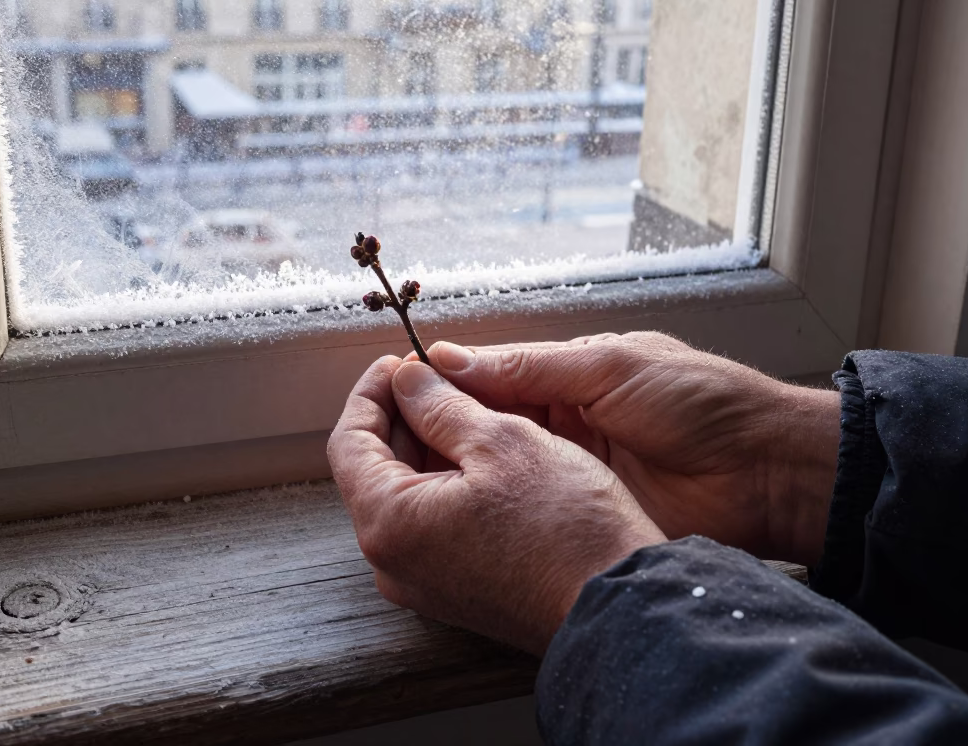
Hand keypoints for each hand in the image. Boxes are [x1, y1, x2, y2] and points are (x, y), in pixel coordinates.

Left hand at [328, 356, 665, 656]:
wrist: (619, 607)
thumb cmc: (566, 526)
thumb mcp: (502, 440)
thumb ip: (441, 405)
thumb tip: (406, 380)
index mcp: (389, 522)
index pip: (349, 441)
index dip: (371, 391)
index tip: (398, 361)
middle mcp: (393, 562)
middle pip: (373, 469)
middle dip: (402, 416)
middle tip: (436, 378)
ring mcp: (422, 582)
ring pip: (406, 494)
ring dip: (427, 447)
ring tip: (467, 408)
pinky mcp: (454, 591)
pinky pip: (432, 523)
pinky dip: (446, 482)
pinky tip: (482, 454)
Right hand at [422, 332, 839, 566]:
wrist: (768, 475)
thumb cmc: (700, 402)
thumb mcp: (609, 367)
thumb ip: (529, 369)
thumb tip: (449, 359)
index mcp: (568, 378)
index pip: (488, 377)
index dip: (443, 384)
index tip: (392, 390)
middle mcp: (560, 424)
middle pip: (484, 425)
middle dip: (439, 430)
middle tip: (386, 442)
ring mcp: (567, 474)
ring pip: (496, 469)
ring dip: (457, 472)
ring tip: (404, 478)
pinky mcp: (580, 517)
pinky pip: (525, 509)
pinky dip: (490, 508)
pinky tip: (449, 512)